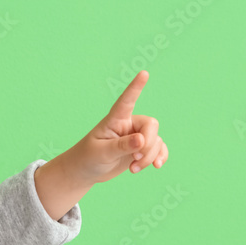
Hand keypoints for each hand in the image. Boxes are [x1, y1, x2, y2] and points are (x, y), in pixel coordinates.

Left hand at [61, 70, 168, 184]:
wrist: (86, 171)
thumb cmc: (88, 158)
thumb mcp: (102, 152)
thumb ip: (121, 146)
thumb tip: (142, 140)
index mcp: (114, 120)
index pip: (126, 101)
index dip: (135, 88)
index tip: (143, 73)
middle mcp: (128, 124)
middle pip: (151, 125)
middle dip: (148, 145)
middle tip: (135, 158)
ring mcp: (136, 136)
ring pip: (156, 140)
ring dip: (149, 157)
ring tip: (134, 168)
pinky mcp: (141, 149)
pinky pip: (159, 149)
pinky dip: (159, 157)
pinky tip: (156, 165)